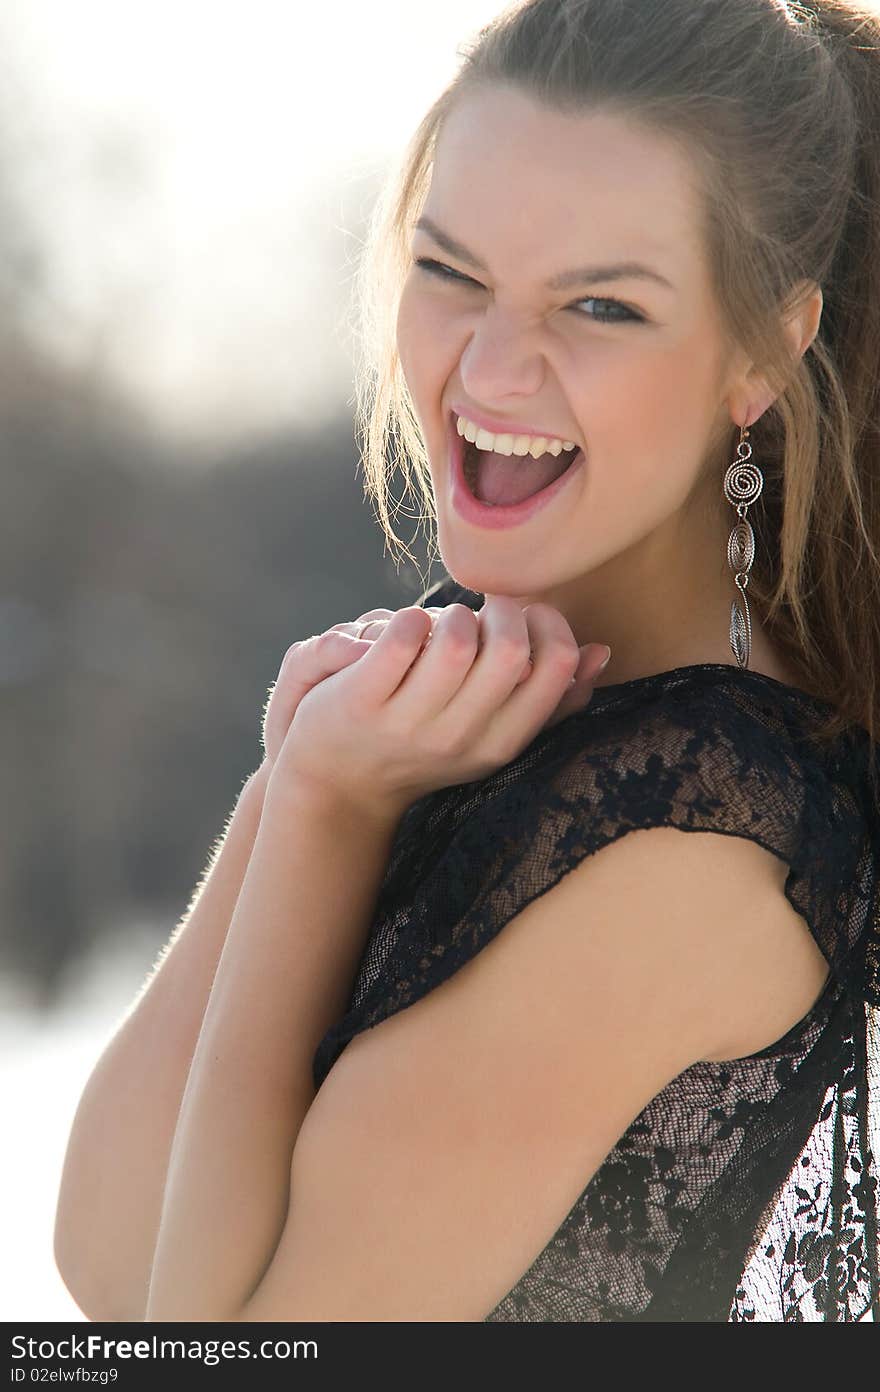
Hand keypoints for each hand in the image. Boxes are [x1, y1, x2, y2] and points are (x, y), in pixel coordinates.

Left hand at [267, 596, 611, 821]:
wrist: (340, 785)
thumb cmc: (428, 744)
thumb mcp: (493, 733)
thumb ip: (550, 697)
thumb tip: (601, 652)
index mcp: (501, 743)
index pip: (555, 667)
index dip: (548, 624)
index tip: (526, 617)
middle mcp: (459, 738)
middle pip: (511, 649)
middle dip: (503, 610)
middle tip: (484, 610)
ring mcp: (409, 722)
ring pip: (456, 640)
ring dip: (454, 614)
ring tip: (444, 622)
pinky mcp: (361, 701)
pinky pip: (402, 639)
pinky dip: (411, 620)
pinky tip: (407, 628)